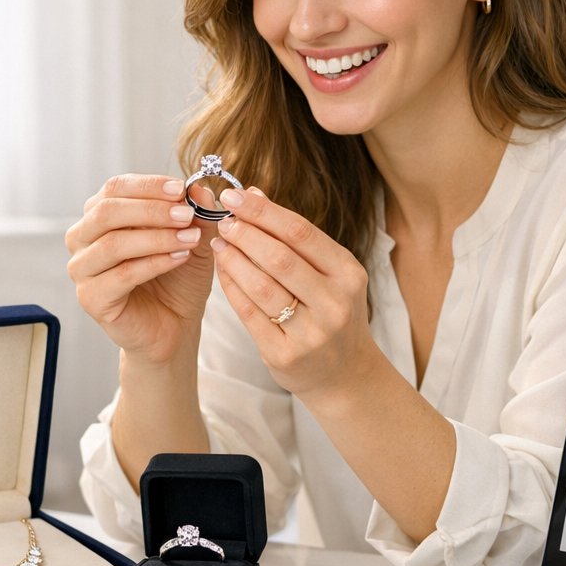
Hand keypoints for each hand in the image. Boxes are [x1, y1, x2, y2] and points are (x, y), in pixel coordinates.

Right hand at [65, 174, 219, 363]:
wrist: (175, 326)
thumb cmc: (178, 278)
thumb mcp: (195, 239)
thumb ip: (197, 213)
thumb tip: (200, 187)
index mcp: (101, 215)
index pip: (115, 187)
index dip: (148, 185)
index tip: (182, 189)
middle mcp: (83, 238)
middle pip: (108, 211)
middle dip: (152, 210)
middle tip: (187, 214)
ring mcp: (82, 269)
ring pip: (113, 242)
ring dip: (157, 237)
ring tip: (190, 238)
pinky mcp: (91, 298)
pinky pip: (121, 274)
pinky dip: (155, 263)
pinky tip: (180, 257)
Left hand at [208, 187, 373, 398]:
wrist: (345, 373)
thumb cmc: (331, 311)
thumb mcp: (329, 272)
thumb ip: (294, 237)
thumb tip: (254, 192)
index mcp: (348, 273)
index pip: (300, 232)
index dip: (263, 211)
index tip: (235, 195)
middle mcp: (335, 302)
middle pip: (280, 258)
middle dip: (245, 234)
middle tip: (222, 220)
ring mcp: (312, 332)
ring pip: (261, 286)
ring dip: (233, 260)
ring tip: (218, 243)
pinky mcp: (285, 355)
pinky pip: (249, 314)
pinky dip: (231, 288)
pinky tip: (222, 271)